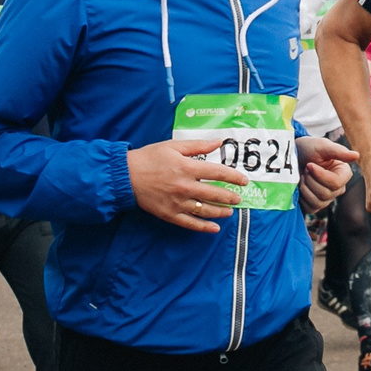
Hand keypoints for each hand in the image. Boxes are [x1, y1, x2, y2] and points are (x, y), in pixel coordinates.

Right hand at [127, 137, 249, 232]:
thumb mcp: (173, 146)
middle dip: (230, 197)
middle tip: (239, 198)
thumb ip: (198, 146)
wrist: (126, 176)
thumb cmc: (149, 158)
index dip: (233, 177)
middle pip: (215, 194)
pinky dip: (204, 227)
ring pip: (205, 210)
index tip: (244, 180)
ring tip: (230, 211)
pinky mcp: (170, 214)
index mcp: (187, 168)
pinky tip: (214, 228)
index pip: (217, 173)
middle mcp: (185, 186)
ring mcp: (178, 202)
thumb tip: (218, 142)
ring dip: (221, 212)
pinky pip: (190, 223)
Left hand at [295, 136, 358, 211]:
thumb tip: (356, 155)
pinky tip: (299, 186)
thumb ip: (339, 151)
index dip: (320, 175)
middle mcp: (338, 188)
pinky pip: (310, 208)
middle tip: (305, 169)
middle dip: (310, 180)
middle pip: (326, 194)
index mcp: (343, 174)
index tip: (309, 164)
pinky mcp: (315, 205)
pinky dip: (302, 198)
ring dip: (305, 188)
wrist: (292, 156)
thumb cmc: (308, 149)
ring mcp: (327, 198)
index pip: (336, 183)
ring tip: (302, 177)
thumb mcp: (322, 146)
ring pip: (318, 202)